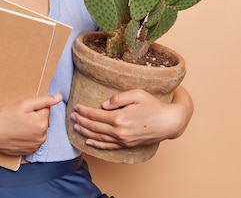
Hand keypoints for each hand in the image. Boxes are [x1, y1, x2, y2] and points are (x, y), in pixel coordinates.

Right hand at [0, 94, 61, 155]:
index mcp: (43, 123)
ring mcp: (37, 146)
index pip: (45, 109)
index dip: (33, 108)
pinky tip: (18, 134)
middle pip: (43, 120)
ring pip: (39, 130)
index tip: (23, 111)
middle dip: (34, 117)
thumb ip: (43, 100)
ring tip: (17, 126)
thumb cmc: (5, 118)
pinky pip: (34, 139)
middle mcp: (43, 137)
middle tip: (19, 118)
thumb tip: (59, 97)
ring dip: (32, 127)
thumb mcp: (23, 104)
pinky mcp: (30, 151)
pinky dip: (28, 136)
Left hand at [70, 86, 192, 149]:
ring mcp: (123, 140)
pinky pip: (108, 146)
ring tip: (76, 127)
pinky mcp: (127, 145)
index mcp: (119, 118)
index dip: (84, 111)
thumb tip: (103, 105)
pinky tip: (88, 142)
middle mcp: (119, 132)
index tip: (76, 107)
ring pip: (98, 138)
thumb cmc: (154, 106)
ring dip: (85, 133)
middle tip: (72, 116)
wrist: (168, 122)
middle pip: (94, 127)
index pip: (96, 115)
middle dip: (81, 121)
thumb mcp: (136, 94)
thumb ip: (118, 98)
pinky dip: (96, 145)